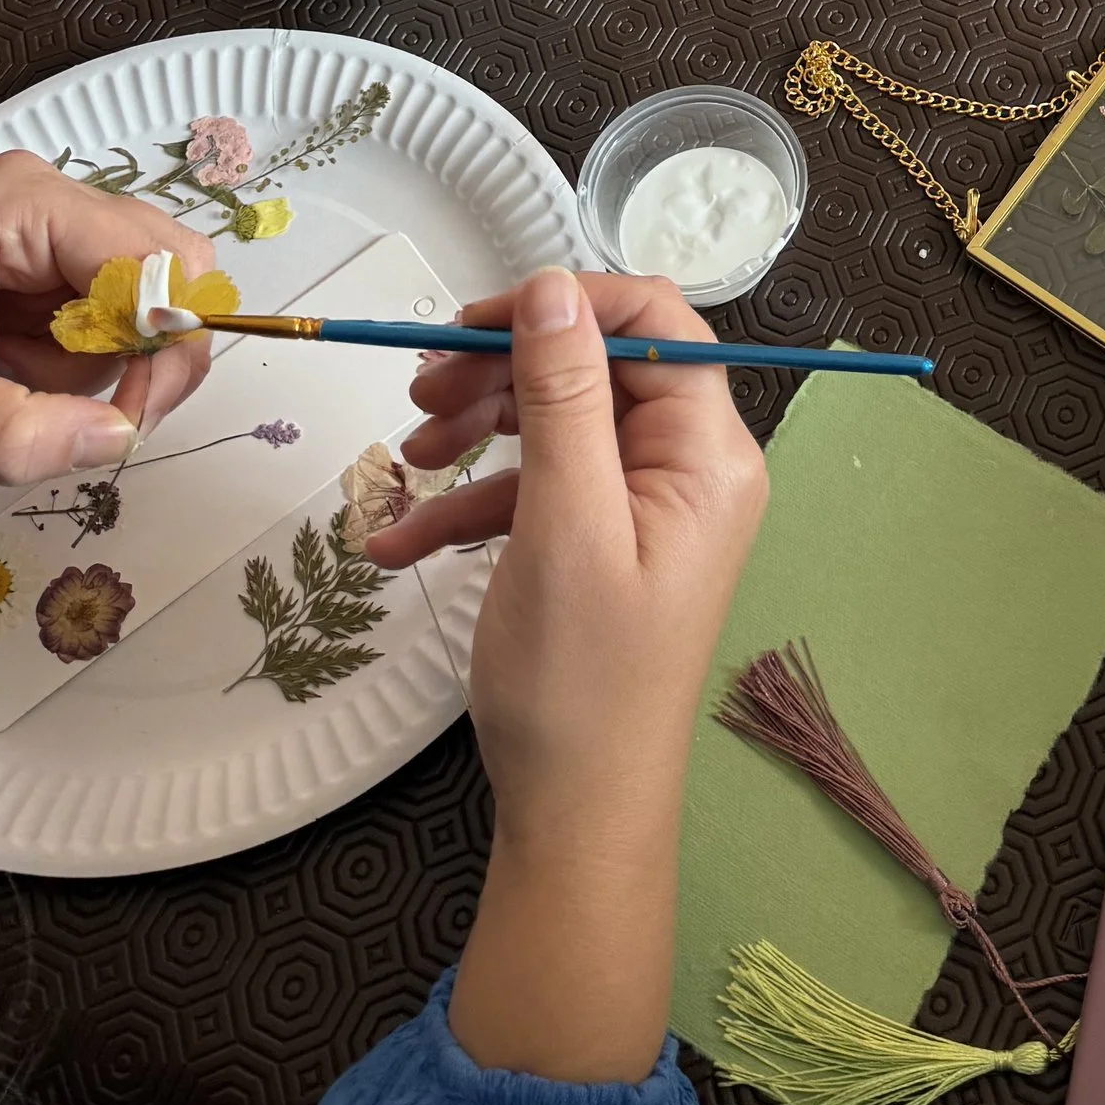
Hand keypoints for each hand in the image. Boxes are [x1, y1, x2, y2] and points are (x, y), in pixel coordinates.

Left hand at [0, 151, 215, 480]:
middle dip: (139, 350)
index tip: (135, 416)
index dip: (165, 337)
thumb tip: (119, 438)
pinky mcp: (40, 261)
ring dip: (99, 361)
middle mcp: (49, 199)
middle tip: (92, 413)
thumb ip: (16, 433)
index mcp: (24, 203)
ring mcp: (47, 227)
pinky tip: (15, 367)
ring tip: (14, 380)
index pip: (153, 256)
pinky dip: (77, 359)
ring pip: (140, 298)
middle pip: (164, 268)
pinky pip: (104, 312)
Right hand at [375, 265, 766, 853]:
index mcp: (707, 454)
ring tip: (405, 455)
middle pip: (596, 370)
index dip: (567, 305)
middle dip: (503, 370)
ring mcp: (642, 511)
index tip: (475, 321)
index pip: (654, 323)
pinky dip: (468, 506)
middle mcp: (687, 470)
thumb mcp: (563, 523)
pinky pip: (534, 495)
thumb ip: (562, 397)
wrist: (576, 817)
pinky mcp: (598, 549)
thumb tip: (555, 286)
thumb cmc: (580, 679)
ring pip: (555, 427)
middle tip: (420, 389)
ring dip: (475, 432)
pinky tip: (396, 542)